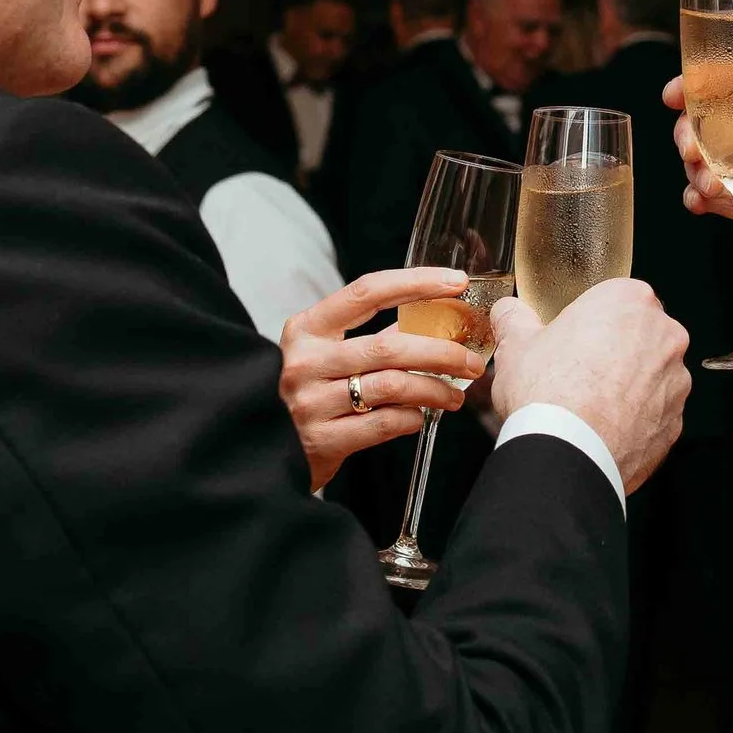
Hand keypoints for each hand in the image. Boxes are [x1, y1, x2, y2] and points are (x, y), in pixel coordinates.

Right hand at [278, 268, 483, 490]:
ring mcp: (311, 402)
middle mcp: (305, 361)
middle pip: (389, 346)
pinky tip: (421, 416)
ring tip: (455, 394)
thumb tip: (432, 321)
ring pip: (393, 387)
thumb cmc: (304, 394)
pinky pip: (383, 424)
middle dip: (442, 351)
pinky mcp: (321, 440)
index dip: (416, 283)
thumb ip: (368, 337)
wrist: (260, 449)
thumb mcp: (321, 354)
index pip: (368, 292)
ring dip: (434, 389)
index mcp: (306, 329)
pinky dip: (411, 418)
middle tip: (472, 361)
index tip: (456, 282)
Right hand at [488, 279, 689, 494]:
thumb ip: (514, 319)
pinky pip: (654, 414)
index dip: (589, 321)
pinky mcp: (676, 422)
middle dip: (612, 351)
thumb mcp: (516, 346)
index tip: (571, 339)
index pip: (614, 299)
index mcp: (629, 300)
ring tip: (588, 407)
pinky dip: (634, 420)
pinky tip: (603, 430)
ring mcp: (676, 381)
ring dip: (626, 387)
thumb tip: (508, 312)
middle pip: (637, 336)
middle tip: (575, 373)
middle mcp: (664, 335)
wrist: (568, 453)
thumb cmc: (547, 393)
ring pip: (649, 376)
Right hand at [664, 70, 732, 297]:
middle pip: (718, 121)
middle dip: (693, 131)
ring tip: (706, 185)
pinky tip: (700, 203)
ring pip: (712, 159)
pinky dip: (701, 198)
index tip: (678, 93)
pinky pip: (719, 198)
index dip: (708, 83)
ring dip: (697, 168)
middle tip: (691, 150)